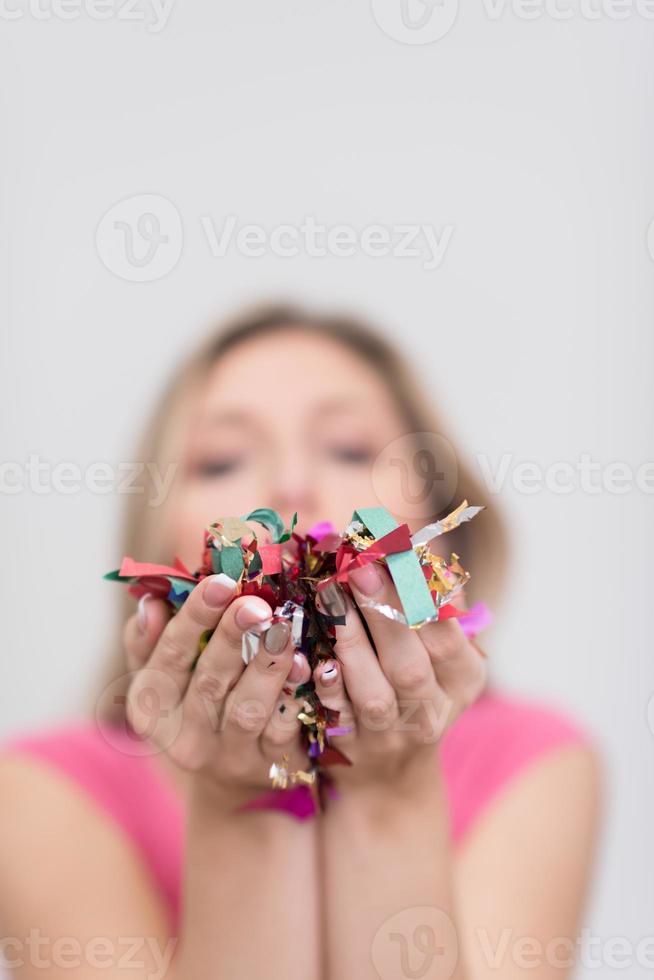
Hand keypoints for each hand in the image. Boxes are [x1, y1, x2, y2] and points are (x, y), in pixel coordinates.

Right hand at [122, 574, 310, 806]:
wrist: (230, 779)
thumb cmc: (194, 701)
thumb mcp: (163, 674)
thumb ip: (149, 638)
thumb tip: (151, 603)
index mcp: (151, 706)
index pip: (169, 656)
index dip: (194, 617)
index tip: (219, 581)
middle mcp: (185, 738)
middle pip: (209, 682)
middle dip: (232, 637)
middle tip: (254, 603)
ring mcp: (229, 757)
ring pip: (247, 708)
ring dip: (267, 665)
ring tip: (284, 628)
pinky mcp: (270, 767)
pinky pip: (284, 730)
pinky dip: (294, 697)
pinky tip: (308, 665)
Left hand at [314, 562, 485, 796]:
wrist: (389, 774)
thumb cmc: (412, 687)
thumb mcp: (436, 651)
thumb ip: (430, 606)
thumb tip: (419, 547)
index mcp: (463, 679)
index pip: (447, 637)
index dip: (422, 596)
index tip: (398, 551)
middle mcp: (432, 712)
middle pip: (410, 665)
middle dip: (385, 612)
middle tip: (361, 564)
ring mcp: (390, 736)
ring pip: (373, 693)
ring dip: (350, 641)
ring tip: (329, 594)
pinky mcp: (350, 751)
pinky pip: (335, 718)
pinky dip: (323, 685)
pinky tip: (310, 652)